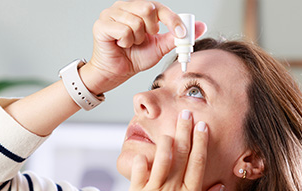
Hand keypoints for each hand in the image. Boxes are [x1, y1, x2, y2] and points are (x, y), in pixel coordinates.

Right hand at [81, 1, 206, 93]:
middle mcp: (124, 6)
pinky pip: (123, 31)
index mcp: (138, 8)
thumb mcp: (160, 47)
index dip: (173, 20)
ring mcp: (111, 14)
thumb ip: (176, 37)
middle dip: (151, 30)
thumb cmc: (134, 58)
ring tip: (131, 44)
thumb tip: (200, 26)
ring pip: (136, 22)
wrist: (116, 73)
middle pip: (148, 8)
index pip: (159, 7)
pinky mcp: (101, 25)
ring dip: (137, 39)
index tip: (182, 33)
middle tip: (145, 39)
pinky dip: (126, 42)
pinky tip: (121, 45)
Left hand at [122, 110, 224, 190]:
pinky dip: (141, 159)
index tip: (203, 126)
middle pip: (182, 155)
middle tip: (186, 113)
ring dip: (167, 140)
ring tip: (170, 126)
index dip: (201, 142)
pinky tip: (144, 149)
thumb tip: (220, 186)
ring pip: (162, 159)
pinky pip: (139, 171)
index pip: (198, 163)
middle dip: (185, 131)